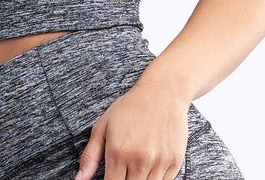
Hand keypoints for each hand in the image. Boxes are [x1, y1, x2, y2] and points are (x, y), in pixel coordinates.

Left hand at [74, 75, 189, 179]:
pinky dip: (156, 178)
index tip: (111, 177)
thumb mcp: (103, 126)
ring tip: (136, 164)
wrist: (163, 92)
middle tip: (124, 167)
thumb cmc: (131, 107)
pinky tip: (151, 162)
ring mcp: (160, 162)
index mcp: (119, 152)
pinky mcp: (175, 162)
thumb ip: (90, 156)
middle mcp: (140, 159)